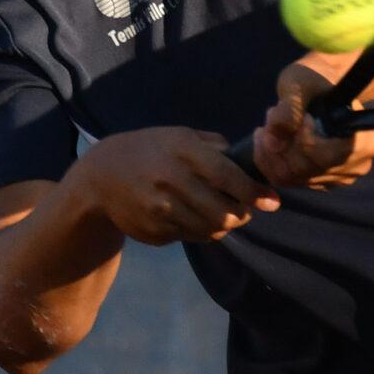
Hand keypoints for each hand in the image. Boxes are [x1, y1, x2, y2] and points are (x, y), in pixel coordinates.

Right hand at [70, 127, 277, 244]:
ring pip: (209, 229)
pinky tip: (194, 217)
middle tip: (247, 211)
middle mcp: (171, 179)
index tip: (272, 201)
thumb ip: (214, 146)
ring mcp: (160, 208)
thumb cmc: (151, 150)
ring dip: (223, 225)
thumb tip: (250, 158)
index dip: (253, 192)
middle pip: (222, 211)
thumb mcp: (179, 136)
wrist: (101, 177)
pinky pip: (190, 236)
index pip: (227, 176)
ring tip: (223, 215)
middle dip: (242, 215)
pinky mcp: (153, 230)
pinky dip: (200, 231)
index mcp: (182, 150)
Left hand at [252, 61, 373, 189]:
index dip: (303, 141)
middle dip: (280, 143)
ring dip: (271, 151)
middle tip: (272, 115)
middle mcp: (357, 165)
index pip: (325, 157)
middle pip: (305, 169)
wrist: (318, 88)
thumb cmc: (314, 80)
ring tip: (270, 125)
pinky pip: (285, 180)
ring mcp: (338, 178)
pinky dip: (270, 160)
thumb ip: (288, 109)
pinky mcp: (319, 183)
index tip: (303, 116)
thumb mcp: (299, 84)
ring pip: (291, 177)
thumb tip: (273, 143)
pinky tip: (270, 139)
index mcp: (366, 140)